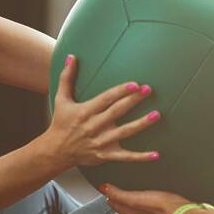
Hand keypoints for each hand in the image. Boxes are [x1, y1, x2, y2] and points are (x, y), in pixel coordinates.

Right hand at [46, 54, 160, 172]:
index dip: (121, 91)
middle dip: (133, 101)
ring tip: (156, 115)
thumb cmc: (61, 122)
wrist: (56, 151)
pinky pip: (125, 157)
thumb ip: (66, 77)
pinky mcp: (106, 155)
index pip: (106, 99)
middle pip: (117, 112)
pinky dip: (141, 157)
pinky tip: (156, 154)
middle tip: (148, 90)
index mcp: (85, 111)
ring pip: (124, 132)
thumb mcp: (61, 99)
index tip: (135, 84)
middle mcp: (94, 126)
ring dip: (141, 124)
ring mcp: (101, 141)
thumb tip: (70, 56)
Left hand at [98, 183, 192, 213]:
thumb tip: (105, 189)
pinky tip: (156, 204)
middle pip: (129, 211)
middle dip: (123, 204)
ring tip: (135, 199)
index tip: (108, 193)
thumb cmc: (164, 209)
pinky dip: (150, 207)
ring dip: (137, 206)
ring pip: (141, 213)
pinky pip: (154, 213)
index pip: (119, 208)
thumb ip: (121, 195)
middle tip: (118, 196)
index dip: (112, 200)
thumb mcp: (137, 199)